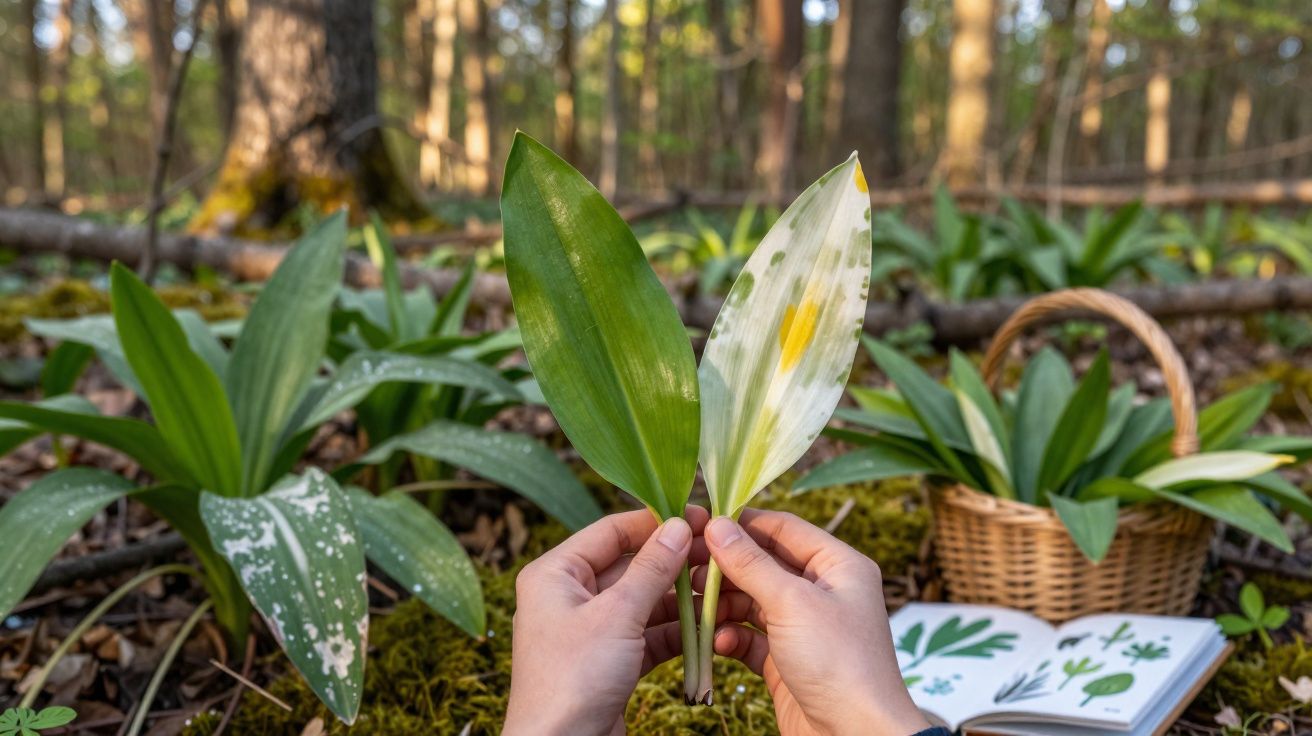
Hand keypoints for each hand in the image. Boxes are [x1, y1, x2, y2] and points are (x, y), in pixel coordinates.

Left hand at [504, 506, 707, 735]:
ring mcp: (589, 631)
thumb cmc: (574, 678)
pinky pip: (645, 635)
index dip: (655, 521)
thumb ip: (651, 568)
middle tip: (719, 555)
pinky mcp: (608, 662)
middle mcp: (568, 597)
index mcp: (555, 574)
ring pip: (642, 602)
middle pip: (630, 566)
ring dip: (681, 600)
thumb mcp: (617, 615)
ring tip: (723, 591)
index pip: (611, 531)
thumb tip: (680, 525)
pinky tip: (708, 629)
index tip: (699, 516)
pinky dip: (674, 633)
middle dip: (674, 563)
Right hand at [699, 509, 929, 735]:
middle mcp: (823, 591)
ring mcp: (805, 627)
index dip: (743, 523)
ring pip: (753, 601)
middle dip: (726, 568)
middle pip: (764, 564)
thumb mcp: (792, 603)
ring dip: (724, 604)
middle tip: (686, 568)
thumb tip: (717, 525)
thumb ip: (751, 563)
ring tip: (698, 608)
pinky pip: (752, 637)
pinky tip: (718, 642)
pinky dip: (733, 637)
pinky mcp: (788, 660)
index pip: (784, 528)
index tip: (700, 521)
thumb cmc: (839, 662)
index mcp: (838, 565)